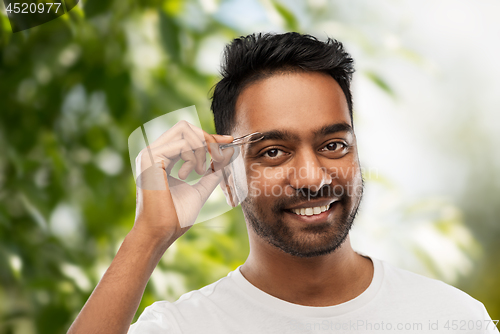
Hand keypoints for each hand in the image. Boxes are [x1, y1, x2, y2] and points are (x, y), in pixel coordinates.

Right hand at [133, 120, 233, 243]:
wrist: (160, 233)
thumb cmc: (176, 217)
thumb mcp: (200, 190)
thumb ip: (213, 172)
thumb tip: (229, 153)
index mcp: (161, 159)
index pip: (186, 135)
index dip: (209, 136)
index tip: (229, 141)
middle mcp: (153, 153)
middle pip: (185, 127)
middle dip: (208, 139)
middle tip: (219, 158)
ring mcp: (149, 153)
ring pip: (184, 130)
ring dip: (202, 148)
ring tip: (201, 172)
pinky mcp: (151, 158)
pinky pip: (182, 143)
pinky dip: (195, 156)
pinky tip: (192, 174)